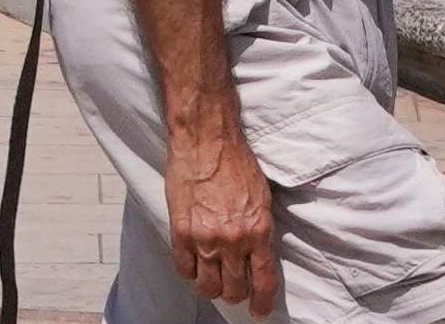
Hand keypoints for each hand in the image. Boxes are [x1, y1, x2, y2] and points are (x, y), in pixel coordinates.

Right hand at [165, 115, 281, 312]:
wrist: (207, 138)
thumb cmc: (236, 161)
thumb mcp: (261, 198)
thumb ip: (260, 230)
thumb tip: (259, 255)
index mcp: (258, 231)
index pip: (263, 282)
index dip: (261, 302)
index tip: (259, 310)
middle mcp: (233, 240)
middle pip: (234, 290)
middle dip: (235, 293)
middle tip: (233, 287)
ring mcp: (205, 238)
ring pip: (207, 287)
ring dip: (211, 287)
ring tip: (211, 278)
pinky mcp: (181, 231)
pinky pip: (184, 269)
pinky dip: (189, 271)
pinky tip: (193, 263)